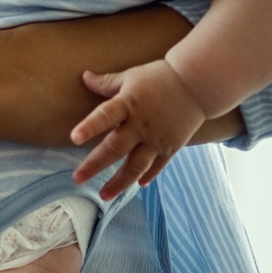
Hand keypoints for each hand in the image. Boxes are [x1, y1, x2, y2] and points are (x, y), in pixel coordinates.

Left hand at [70, 60, 205, 198]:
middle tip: (77, 179)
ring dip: (119, 182)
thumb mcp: (131, 76)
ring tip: (105, 195)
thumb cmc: (160, 77)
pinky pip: (157, 166)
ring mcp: (157, 139)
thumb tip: (84, 77)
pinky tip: (137, 185)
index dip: (90, 126)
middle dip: (95, 165)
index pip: (105, 116)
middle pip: (116, 148)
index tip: (74, 138)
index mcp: (128, 104)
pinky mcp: (171, 147)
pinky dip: (147, 175)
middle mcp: (141, 125)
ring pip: (136, 165)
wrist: (197, 84)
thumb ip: (107, 82)